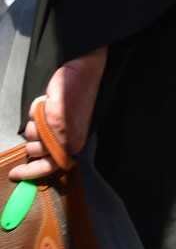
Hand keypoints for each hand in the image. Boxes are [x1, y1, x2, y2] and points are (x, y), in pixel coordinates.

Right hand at [10, 51, 106, 181]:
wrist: (87, 74)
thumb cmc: (78, 98)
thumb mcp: (69, 125)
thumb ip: (55, 142)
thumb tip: (36, 155)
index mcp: (74, 146)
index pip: (47, 168)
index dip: (28, 173)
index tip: (14, 174)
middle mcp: (68, 142)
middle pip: (33, 151)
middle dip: (33, 136)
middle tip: (43, 123)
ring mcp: (61, 131)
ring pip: (30, 134)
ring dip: (35, 121)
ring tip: (50, 109)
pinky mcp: (55, 117)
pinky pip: (32, 116)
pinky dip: (36, 107)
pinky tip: (49, 100)